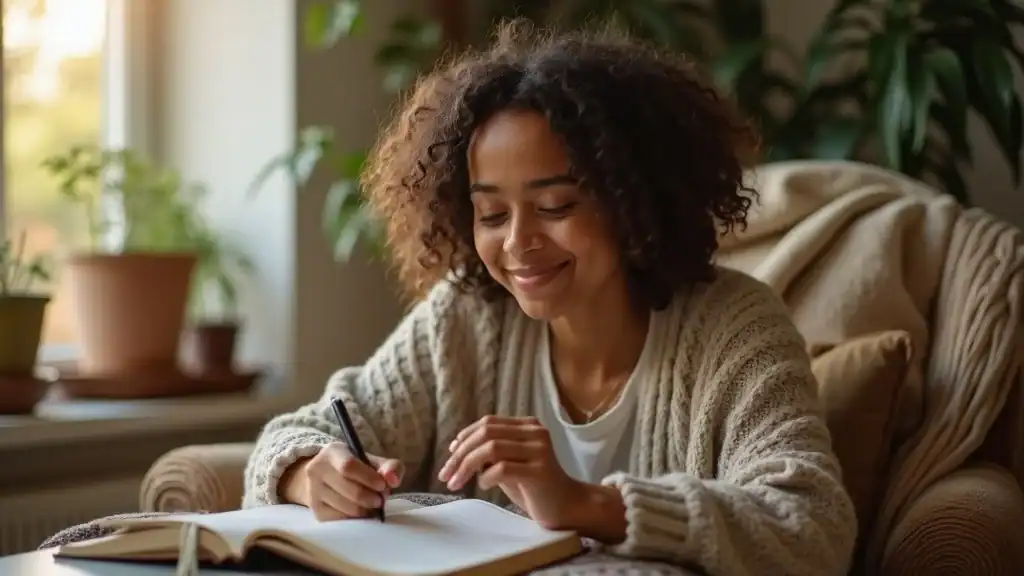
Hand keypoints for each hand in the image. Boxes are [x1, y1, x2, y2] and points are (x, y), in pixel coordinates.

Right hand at [284, 442, 403, 520]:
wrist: (324, 478)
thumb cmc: (355, 469)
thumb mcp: (372, 461)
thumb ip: (390, 467)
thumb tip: (393, 480)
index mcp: (332, 452)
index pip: (348, 466)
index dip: (369, 478)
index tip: (383, 486)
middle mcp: (317, 470)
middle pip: (349, 489)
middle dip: (371, 497)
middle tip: (381, 499)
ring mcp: (313, 492)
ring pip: (345, 508)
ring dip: (365, 510)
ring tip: (373, 505)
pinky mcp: (316, 511)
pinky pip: (340, 520)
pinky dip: (356, 519)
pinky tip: (361, 512)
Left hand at [438, 416, 581, 528]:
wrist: (567, 507)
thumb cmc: (534, 487)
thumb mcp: (509, 463)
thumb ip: (490, 453)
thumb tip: (458, 449)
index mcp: (528, 426)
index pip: (488, 422)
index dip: (465, 436)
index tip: (450, 453)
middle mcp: (535, 433)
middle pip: (486, 433)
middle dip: (460, 454)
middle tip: (446, 474)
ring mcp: (540, 450)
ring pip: (491, 448)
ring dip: (466, 466)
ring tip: (456, 483)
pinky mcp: (540, 471)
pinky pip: (502, 468)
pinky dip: (486, 477)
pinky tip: (484, 486)